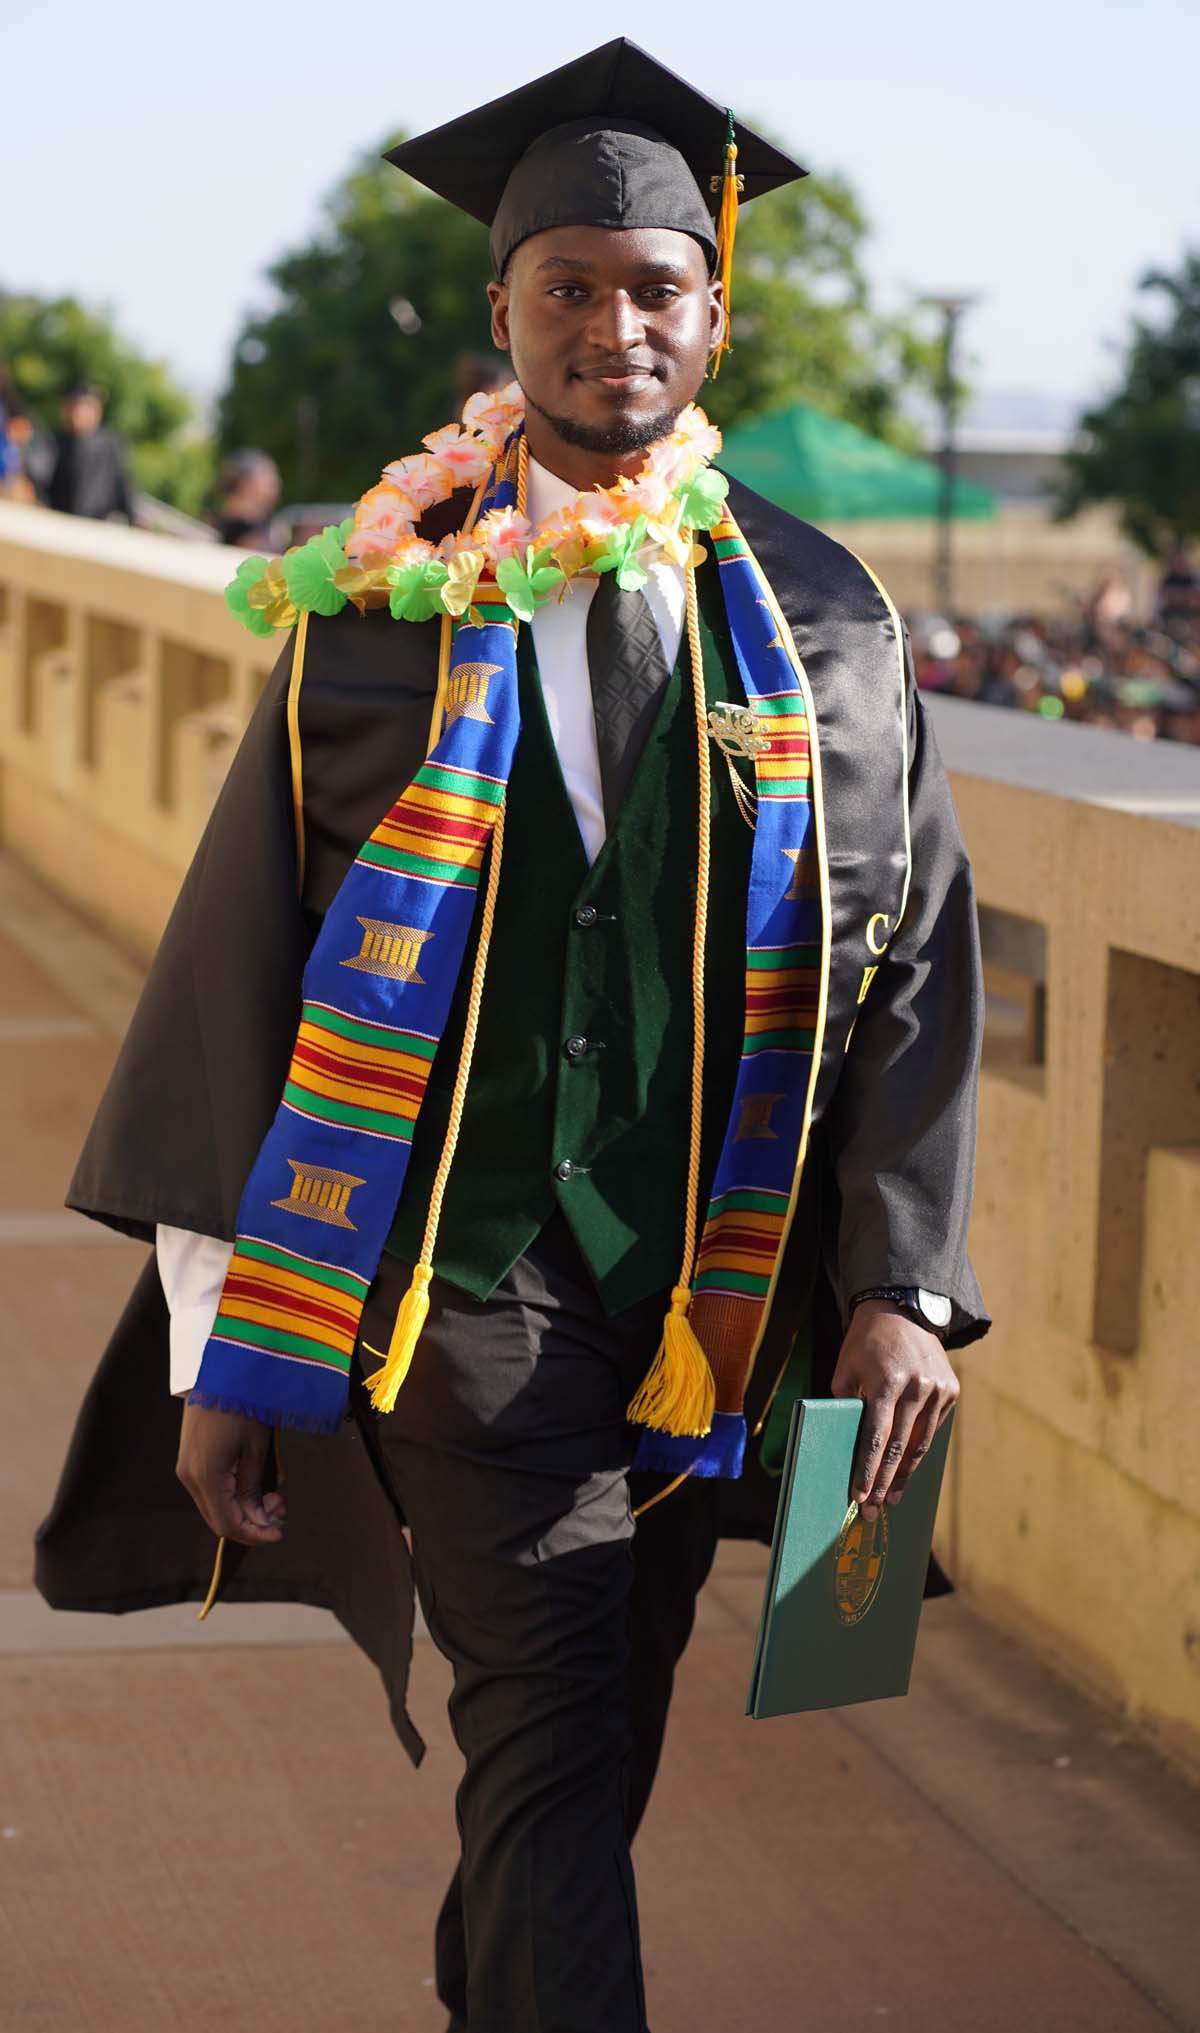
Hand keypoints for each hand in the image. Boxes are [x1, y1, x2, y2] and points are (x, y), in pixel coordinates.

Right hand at [176, 1402, 285, 1546]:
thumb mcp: (255, 1449)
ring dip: (243, 1510)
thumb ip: (253, 1489)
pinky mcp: (190, 1459)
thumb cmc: (244, 1404)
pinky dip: (232, 1497)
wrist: (221, 1370)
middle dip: (252, 1523)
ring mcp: (186, 1468)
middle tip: (280, 1509)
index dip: (254, 1535)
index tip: (280, 1532)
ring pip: (214, 1507)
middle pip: (218, 1520)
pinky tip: (253, 1485)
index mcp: (205, 1477)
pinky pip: (211, 1491)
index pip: (227, 1524)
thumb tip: (259, 1521)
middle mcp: (189, 1477)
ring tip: (272, 1495)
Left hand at [830, 1300, 958, 1521]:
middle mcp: (916, 1386)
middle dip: (885, 1482)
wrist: (903, 1310)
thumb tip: (845, 1446)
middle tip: (874, 1509)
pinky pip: (932, 1429)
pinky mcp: (951, 1390)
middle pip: (898, 1447)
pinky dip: (919, 1450)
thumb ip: (845, 1405)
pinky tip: (906, 1470)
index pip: (875, 1437)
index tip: (860, 1496)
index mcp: (886, 1381)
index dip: (867, 1470)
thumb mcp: (846, 1368)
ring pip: (920, 1443)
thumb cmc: (865, 1343)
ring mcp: (938, 1389)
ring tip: (892, 1498)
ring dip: (904, 1474)